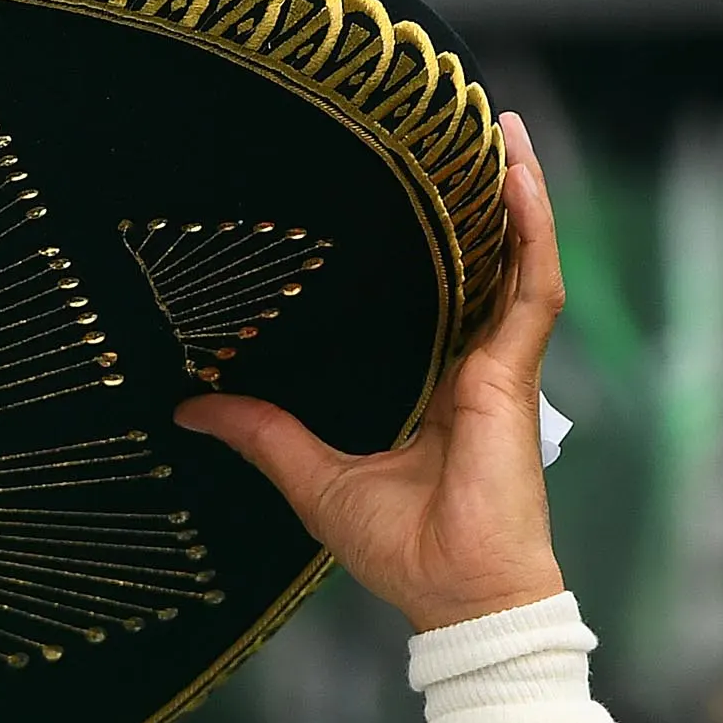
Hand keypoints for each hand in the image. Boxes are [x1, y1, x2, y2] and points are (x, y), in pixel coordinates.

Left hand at [172, 111, 566, 633]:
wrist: (457, 595)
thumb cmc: (401, 549)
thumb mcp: (311, 478)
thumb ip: (261, 434)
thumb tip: (190, 409)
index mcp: (437, 388)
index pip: (440, 297)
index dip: (433, 245)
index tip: (404, 191)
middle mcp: (473, 368)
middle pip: (483, 264)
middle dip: (479, 199)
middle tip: (462, 129)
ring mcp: (501, 368)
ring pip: (518, 260)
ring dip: (515, 194)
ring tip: (504, 127)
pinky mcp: (515, 374)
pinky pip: (532, 286)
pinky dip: (530, 231)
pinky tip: (518, 179)